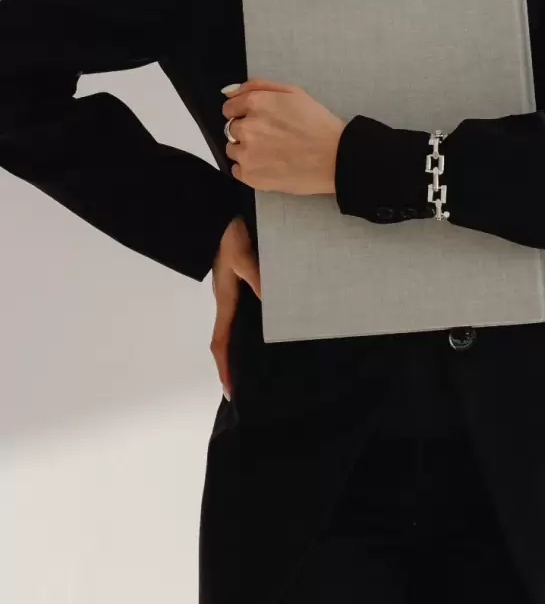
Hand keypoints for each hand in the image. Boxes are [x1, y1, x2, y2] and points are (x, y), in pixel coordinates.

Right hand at [210, 216, 260, 400]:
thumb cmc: (227, 233)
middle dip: (230, 364)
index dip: (224, 367)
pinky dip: (245, 328)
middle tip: (243, 386)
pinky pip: (238, 313)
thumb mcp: (242, 255)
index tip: (230, 390)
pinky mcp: (234, 281)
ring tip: (253, 365)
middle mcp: (224, 299)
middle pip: (224, 340)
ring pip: (230, 327)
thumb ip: (256, 277)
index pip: (220, 341)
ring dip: (237, 348)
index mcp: (224, 299)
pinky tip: (261, 328)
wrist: (215, 213)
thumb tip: (271, 302)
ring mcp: (228, 291)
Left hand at [221, 78, 346, 195]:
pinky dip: (249, 168)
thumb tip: (228, 93)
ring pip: (233, 150)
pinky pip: (237, 170)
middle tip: (271, 138)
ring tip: (272, 153)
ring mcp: (247, 154)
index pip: (229, 108)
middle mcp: (246, 128)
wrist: (335, 157)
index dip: (243, 113)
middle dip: (247, 131)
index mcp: (255, 104)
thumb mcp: (292, 92)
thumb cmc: (317, 124)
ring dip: (246, 150)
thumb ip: (257, 86)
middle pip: (231, 129)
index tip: (259, 121)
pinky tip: (269, 165)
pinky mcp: (251, 176)